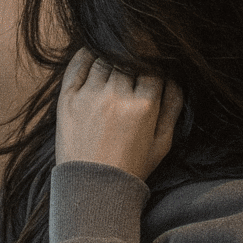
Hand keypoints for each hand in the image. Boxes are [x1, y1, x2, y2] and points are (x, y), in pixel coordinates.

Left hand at [55, 49, 183, 180]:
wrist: (91, 188)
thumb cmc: (131, 167)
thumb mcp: (162, 143)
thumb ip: (173, 107)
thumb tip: (175, 77)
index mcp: (143, 106)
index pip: (152, 66)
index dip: (154, 60)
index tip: (152, 60)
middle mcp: (115, 96)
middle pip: (127, 58)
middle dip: (133, 56)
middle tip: (133, 58)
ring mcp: (89, 96)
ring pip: (103, 57)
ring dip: (111, 54)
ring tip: (115, 59)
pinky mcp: (67, 98)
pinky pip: (78, 64)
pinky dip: (87, 54)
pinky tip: (94, 54)